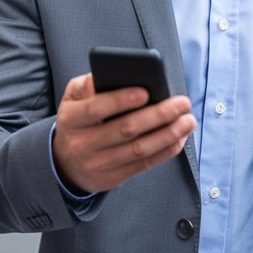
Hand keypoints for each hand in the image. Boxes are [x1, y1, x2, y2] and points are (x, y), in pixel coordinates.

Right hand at [53, 73, 196, 193]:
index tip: (146, 91)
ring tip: (188, 120)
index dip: (120, 100)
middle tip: (182, 103)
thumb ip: (90, 84)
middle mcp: (82, 143)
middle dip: (158, 115)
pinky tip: (180, 138)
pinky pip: (144, 164)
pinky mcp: (113, 178)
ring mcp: (98, 163)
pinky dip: (166, 151)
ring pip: (139, 149)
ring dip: (169, 134)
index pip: (95, 108)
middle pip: (125, 129)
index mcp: (71, 118)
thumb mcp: (73, 98)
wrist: (65, 162)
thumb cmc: (78, 120)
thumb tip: (120, 75)